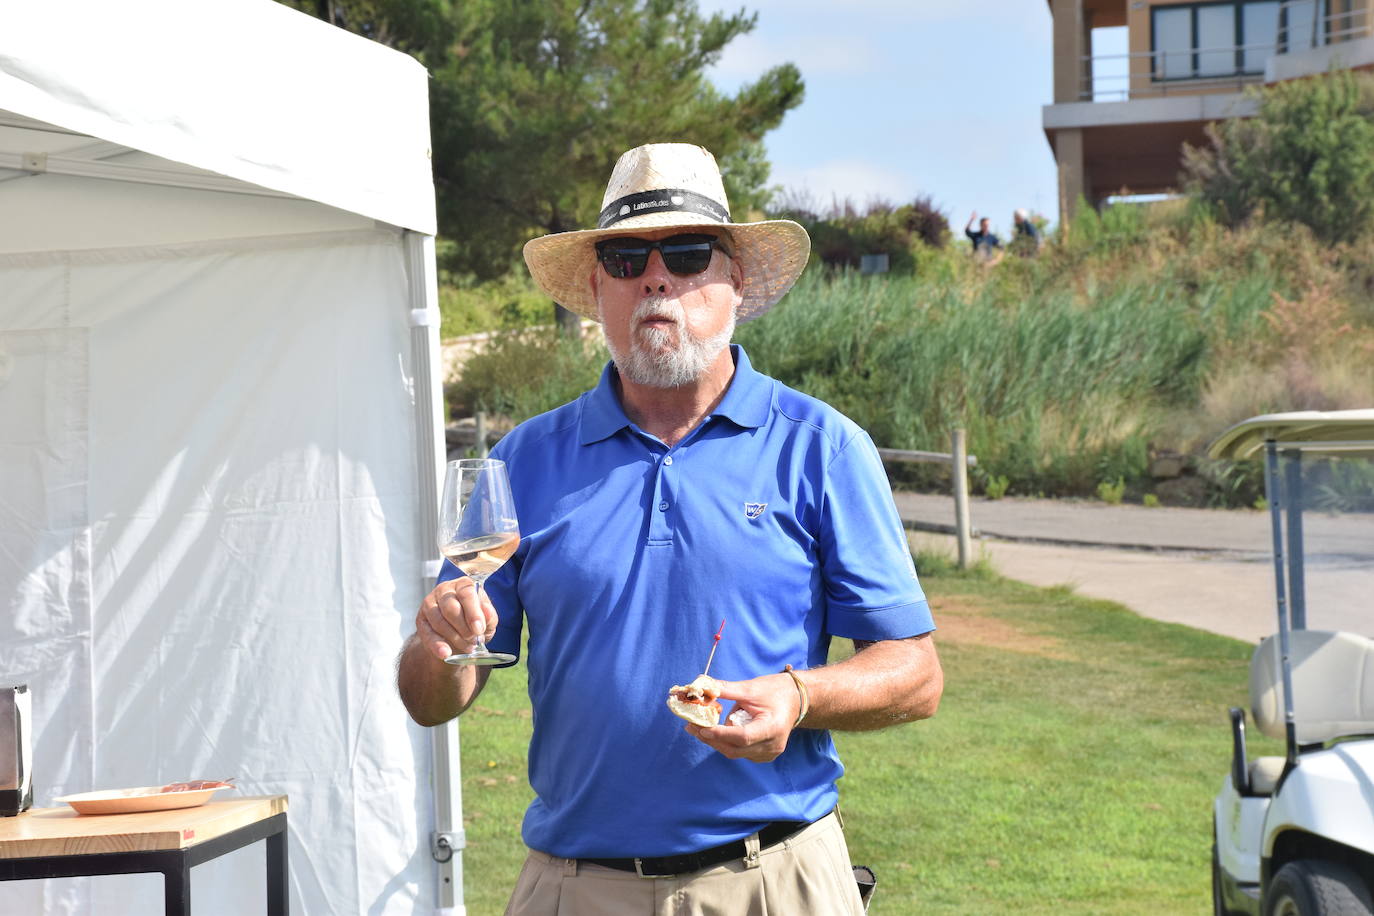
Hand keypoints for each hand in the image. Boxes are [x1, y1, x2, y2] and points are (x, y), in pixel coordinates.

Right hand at [415, 577, 497, 661]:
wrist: (457, 636)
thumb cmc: (474, 622)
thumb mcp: (487, 620)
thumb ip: (489, 616)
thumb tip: (487, 613)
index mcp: (463, 585)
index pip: (466, 593)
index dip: (473, 613)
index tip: (479, 630)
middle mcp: (444, 590)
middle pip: (451, 608)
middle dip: (464, 627)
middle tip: (474, 640)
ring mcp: (430, 604)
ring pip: (440, 621)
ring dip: (455, 638)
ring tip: (467, 647)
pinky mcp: (421, 620)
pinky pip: (428, 634)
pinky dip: (437, 645)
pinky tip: (446, 653)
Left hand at [684, 673, 802, 762]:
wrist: (796, 699)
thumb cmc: (775, 690)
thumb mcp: (750, 688)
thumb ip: (725, 689)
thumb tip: (701, 684)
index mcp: (773, 728)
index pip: (742, 736)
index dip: (720, 733)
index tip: (701, 727)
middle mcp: (772, 746)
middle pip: (735, 748)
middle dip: (712, 738)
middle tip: (691, 726)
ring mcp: (769, 753)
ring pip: (735, 752)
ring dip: (716, 740)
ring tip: (698, 726)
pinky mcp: (764, 755)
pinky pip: (740, 751)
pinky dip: (726, 742)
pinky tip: (716, 730)